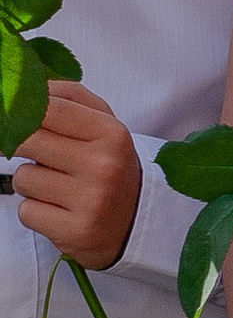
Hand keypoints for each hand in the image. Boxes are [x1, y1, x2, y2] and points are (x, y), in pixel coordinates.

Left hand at [11, 83, 141, 268]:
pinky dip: (36, 211)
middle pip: (27, 140)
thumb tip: (25, 85)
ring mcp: (91, 201)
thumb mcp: (102, 124)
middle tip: (34, 152)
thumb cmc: (109, 165)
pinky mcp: (75, 232)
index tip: (11, 117)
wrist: (136, 222)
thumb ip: (67, 97)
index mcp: (111, 134)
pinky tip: (59, 210)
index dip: (20, 110)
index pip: (47, 107)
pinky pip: (26, 211)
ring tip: (57, 187)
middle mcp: (103, 166)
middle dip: (20, 144)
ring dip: (31, 183)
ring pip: (23, 179)